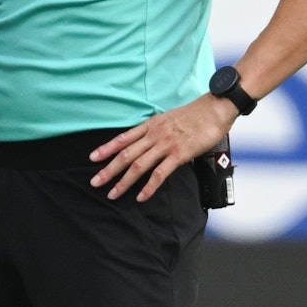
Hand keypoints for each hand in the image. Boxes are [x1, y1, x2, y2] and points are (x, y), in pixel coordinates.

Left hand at [88, 95, 237, 201]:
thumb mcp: (167, 119)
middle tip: (94, 182)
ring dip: (124, 182)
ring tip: (112, 194)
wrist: (214, 109)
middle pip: (125, 154)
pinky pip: (160, 174)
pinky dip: (149, 187)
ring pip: (138, 165)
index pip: (122, 138)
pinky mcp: (179, 154)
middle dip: (108, 169)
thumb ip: (155, 131)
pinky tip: (141, 197)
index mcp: (149, 126)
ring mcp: (166, 145)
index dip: (106, 148)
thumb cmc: (194, 115)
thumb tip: (145, 141)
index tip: (92, 158)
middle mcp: (154, 135)